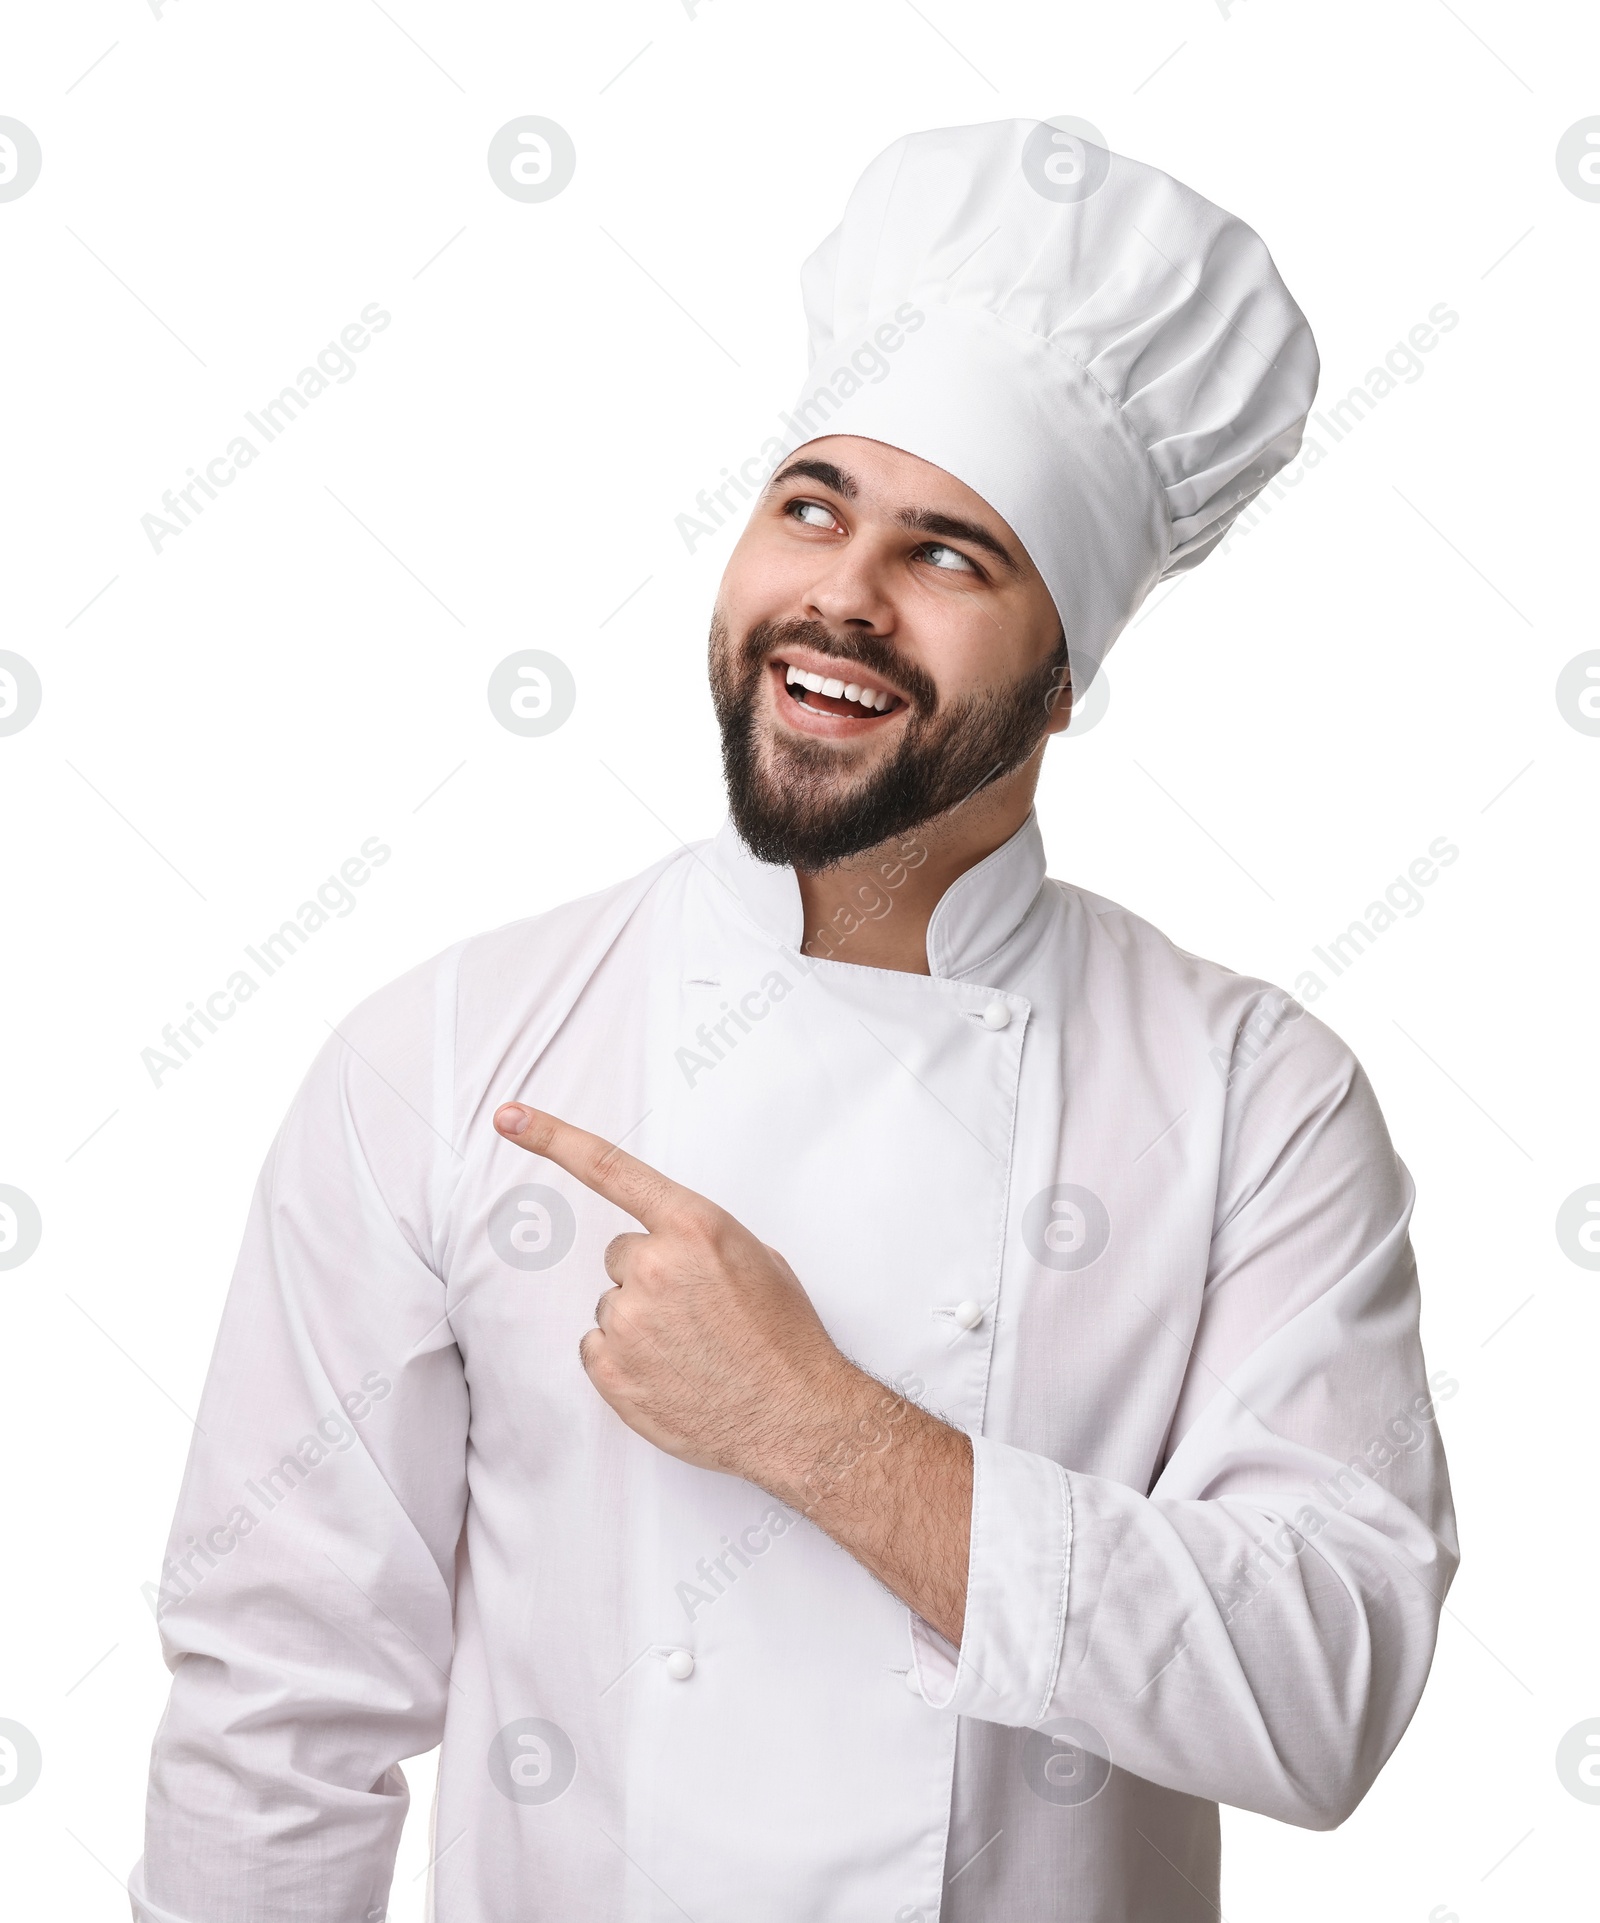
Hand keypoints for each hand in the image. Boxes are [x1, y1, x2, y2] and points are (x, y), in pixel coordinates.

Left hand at [491, 1101, 973, 1641]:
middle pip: (623, 1256)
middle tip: (698, 1312)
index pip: (610, 1169)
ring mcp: (628, 1320)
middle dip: (652, 1277)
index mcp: (693, 1227)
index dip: (553, 1138)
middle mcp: (653, 1266)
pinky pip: (598, 1349)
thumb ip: (699, 1238)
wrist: (795, 1416)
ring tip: (692, 1350)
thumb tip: (667, 1243)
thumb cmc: (784, 1338)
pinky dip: (627, 1363)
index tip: (510, 1117)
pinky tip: (671, 1374)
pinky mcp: (611, 1371)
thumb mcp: (757, 1259)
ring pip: (613, 1306)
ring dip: (643, 1323)